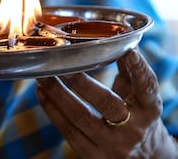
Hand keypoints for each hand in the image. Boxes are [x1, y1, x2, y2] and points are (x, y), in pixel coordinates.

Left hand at [36, 49, 177, 158]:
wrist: (145, 158)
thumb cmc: (139, 119)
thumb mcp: (141, 98)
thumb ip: (130, 73)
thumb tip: (117, 44)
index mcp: (148, 110)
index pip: (146, 87)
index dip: (138, 69)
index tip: (127, 51)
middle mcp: (133, 129)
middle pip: (105, 102)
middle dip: (79, 81)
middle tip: (59, 62)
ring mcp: (112, 145)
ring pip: (80, 117)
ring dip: (57, 94)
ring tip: (42, 76)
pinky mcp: (93, 156)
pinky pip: (68, 131)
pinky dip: (51, 110)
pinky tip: (41, 93)